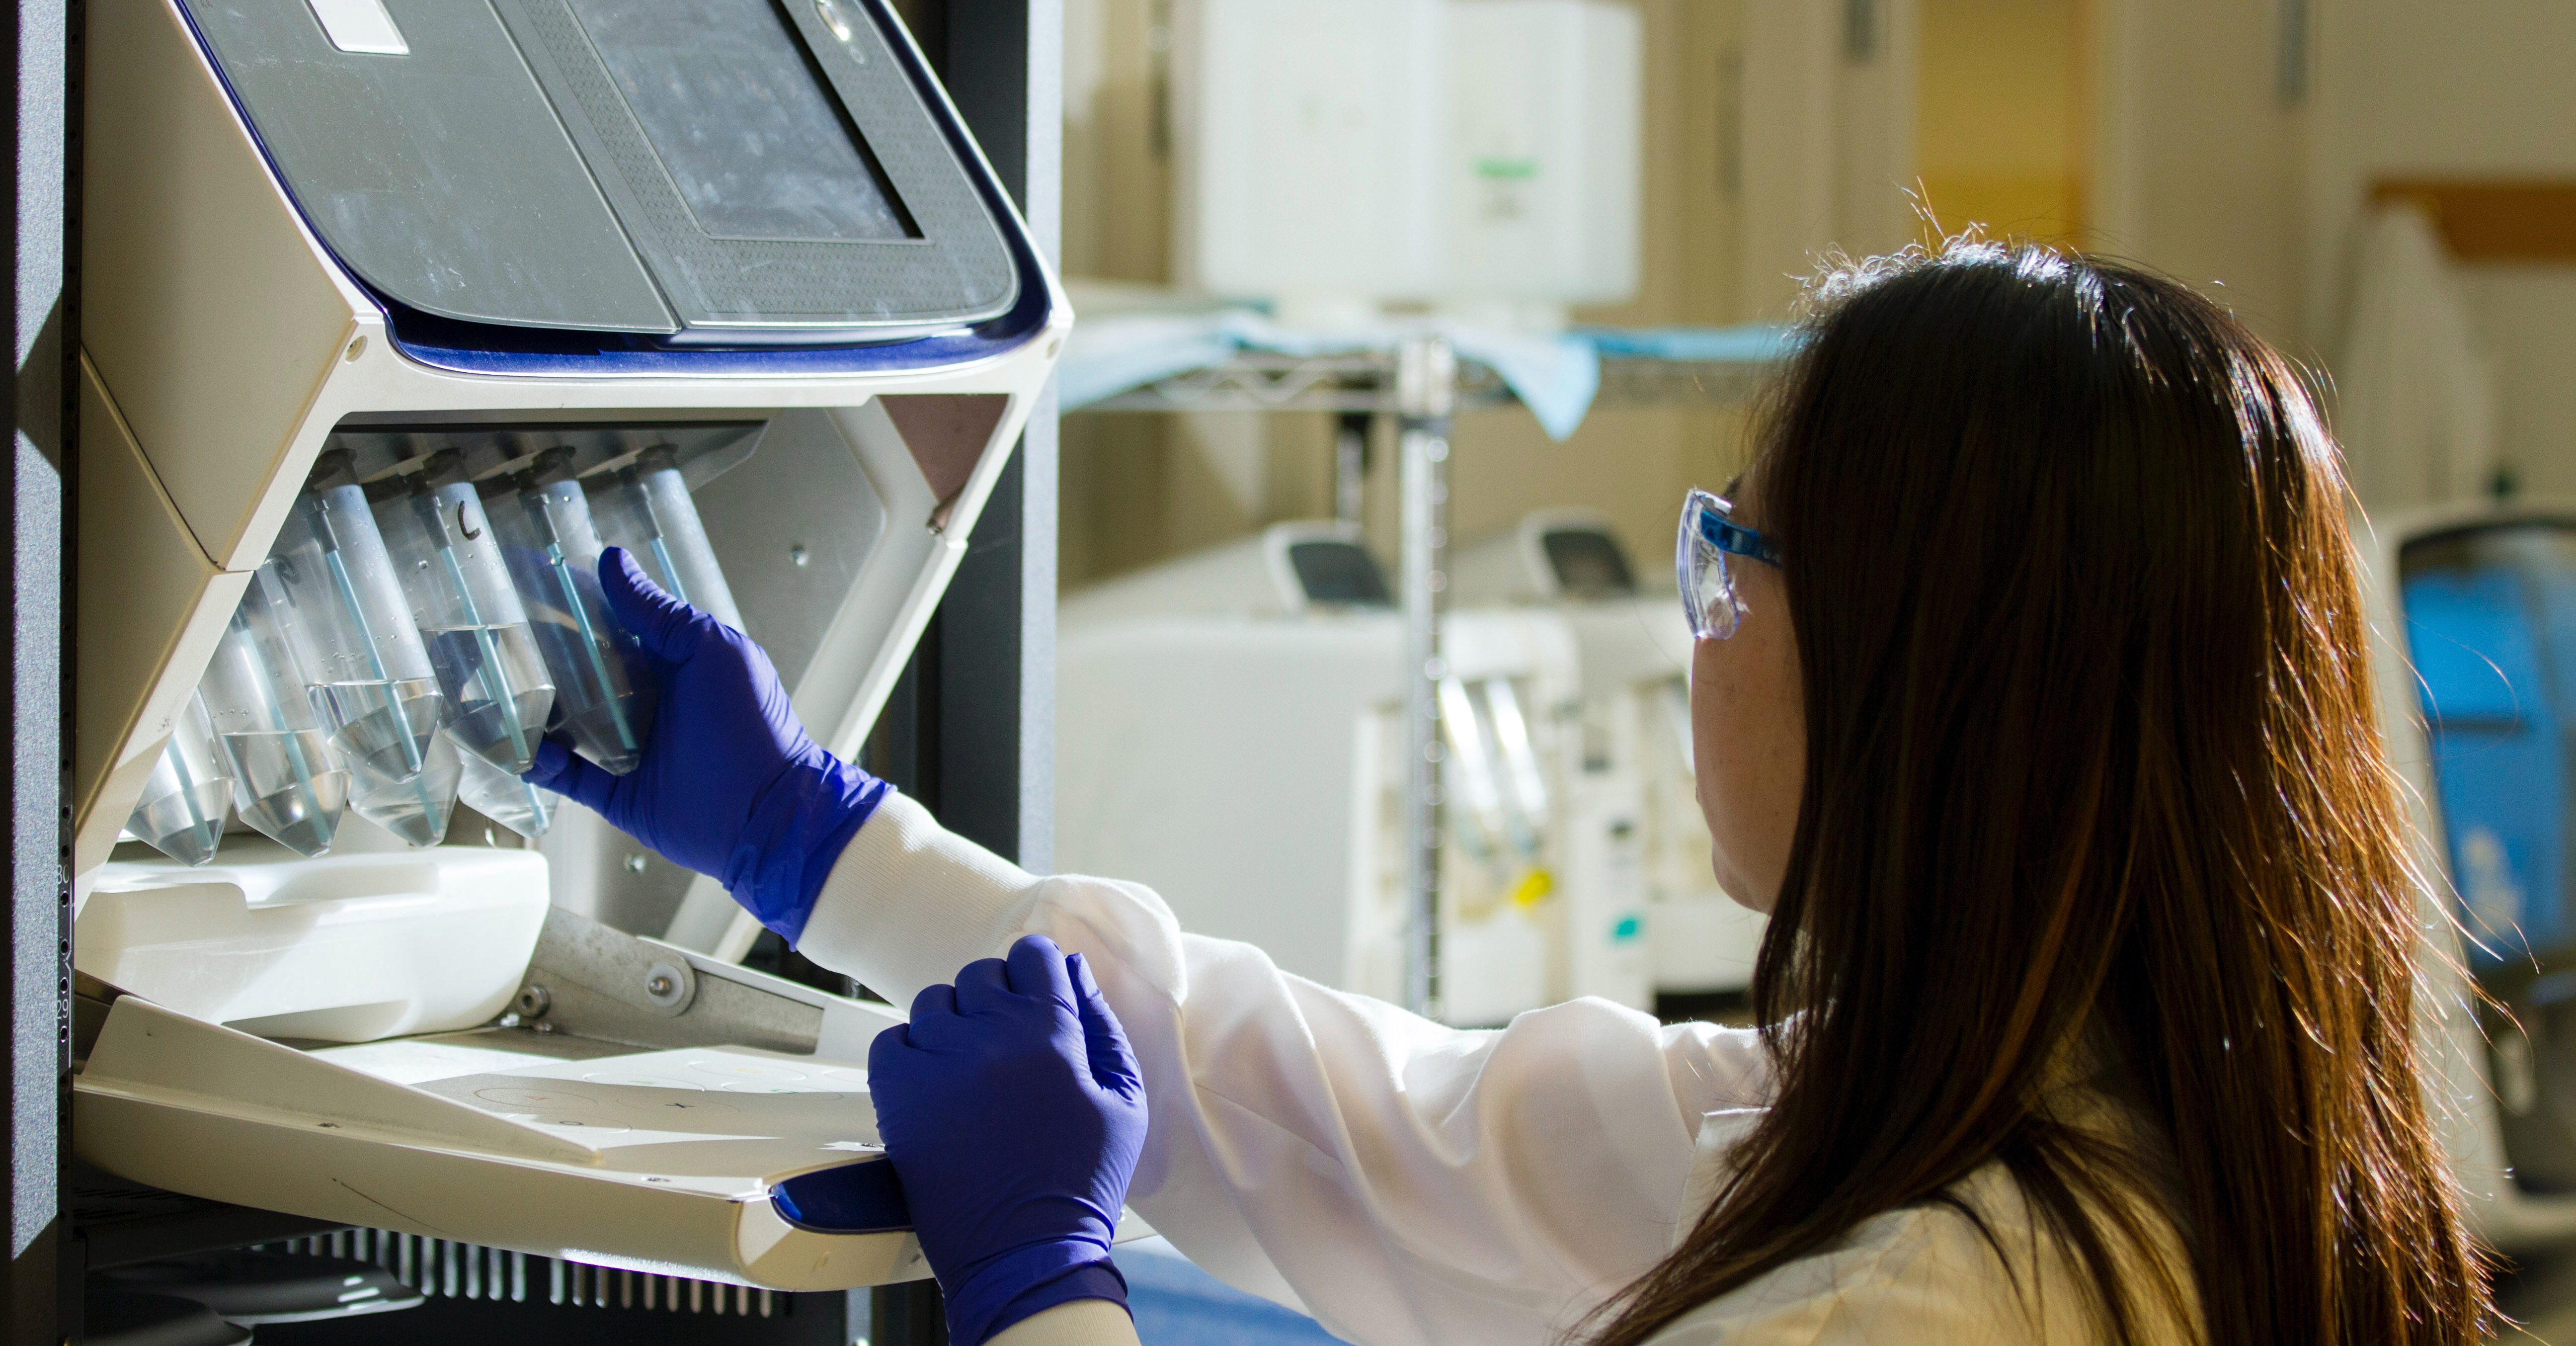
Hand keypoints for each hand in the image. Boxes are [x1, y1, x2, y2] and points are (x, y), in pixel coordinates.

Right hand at [522, 547, 886, 940]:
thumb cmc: (753, 726)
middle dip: (542, 658)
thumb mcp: (710, 651)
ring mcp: (633, 749)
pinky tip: (524, 747)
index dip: (574, 607)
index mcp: (673, 664)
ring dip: (535, 709)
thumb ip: (660, 613)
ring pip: (570, 723)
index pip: (614, 627)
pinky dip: (543, 763)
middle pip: (583, 674)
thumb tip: (614, 563)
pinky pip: (570, 776)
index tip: (531, 583)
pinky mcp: (621, 794)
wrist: (767, 814)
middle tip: (495, 638)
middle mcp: (650, 703)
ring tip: (496, 691)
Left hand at [869, 935, 1147, 1345]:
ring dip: (953, 1025)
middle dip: (996, 999)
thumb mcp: (1123, 1100)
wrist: (1024, 1252)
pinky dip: (909, 1052)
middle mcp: (990, 1037)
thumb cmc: (1081, 1180)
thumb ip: (1102, 1026)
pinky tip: (935, 1085)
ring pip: (935, 1002)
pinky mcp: (897, 1094)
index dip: (1035, 972)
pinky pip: (892, 1039)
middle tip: (1006, 1046)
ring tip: (970, 1069)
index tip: (1034, 996)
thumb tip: (1074, 971)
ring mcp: (938, 1062)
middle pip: (982, 974)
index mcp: (1051, 1033)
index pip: (1032, 954)